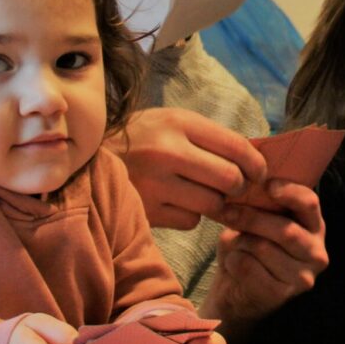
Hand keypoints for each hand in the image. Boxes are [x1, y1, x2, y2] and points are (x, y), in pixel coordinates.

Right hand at [116, 108, 265, 228]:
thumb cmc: (140, 138)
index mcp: (178, 123)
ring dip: (217, 203)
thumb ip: (208, 138)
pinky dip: (192, 215)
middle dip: (240, 187)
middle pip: (230, 179)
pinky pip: (190, 221)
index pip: (237, 147)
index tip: (260, 173)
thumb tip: (255, 159)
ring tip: (207, 193)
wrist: (84, 158)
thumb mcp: (171, 122)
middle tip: (236, 188)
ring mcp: (155, 184)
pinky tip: (178, 202)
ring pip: (213, 204)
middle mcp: (167, 152)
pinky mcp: (146, 211)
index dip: (257, 165)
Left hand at [203, 180, 327, 324]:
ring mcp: (302, 278)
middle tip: (226, 211)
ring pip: (263, 248)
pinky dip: (233, 262)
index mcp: (314, 228)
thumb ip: (259, 207)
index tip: (267, 185)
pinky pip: (248, 268)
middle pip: (285, 230)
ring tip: (236, 246)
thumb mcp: (256, 222)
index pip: (310, 204)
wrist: (235, 291)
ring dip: (240, 243)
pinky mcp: (281, 295)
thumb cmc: (249, 248)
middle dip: (252, 218)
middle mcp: (317, 253)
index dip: (290, 191)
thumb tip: (242, 188)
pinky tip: (234, 265)